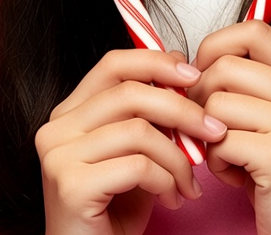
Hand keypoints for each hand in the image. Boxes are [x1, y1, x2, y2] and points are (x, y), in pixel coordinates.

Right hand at [35, 49, 227, 234]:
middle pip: (131, 93)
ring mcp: (59, 156)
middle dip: (182, 109)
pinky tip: (173, 199)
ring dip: (178, 158)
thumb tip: (181, 68)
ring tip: (190, 182)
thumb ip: (150, 112)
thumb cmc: (117, 207)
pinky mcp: (71, 186)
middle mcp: (57, 128)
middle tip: (213, 131)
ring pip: (139, 131)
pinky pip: (138, 166)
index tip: (194, 76)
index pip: (114, 64)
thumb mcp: (138, 150)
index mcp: (70, 112)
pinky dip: (166, 181)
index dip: (156, 62)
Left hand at [190, 20, 270, 234]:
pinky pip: (220, 142)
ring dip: (207, 136)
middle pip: (226, 67)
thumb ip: (245, 82)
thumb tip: (185, 63)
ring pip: (217, 104)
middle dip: (200, 96)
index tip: (202, 72)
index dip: (217, 45)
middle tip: (205, 126)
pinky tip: (233, 175)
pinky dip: (215, 162)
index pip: (254, 30)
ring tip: (227, 155)